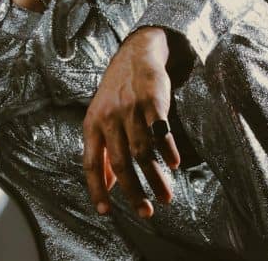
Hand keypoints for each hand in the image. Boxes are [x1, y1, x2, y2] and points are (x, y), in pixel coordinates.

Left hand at [82, 27, 181, 217]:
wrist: (135, 55)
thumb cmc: (116, 93)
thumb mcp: (101, 119)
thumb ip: (103, 151)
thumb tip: (105, 186)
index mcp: (92, 125)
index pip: (92, 163)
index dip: (97, 189)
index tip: (106, 212)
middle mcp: (110, 119)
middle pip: (121, 164)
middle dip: (134, 193)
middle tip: (146, 212)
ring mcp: (131, 110)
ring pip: (143, 153)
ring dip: (156, 179)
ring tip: (166, 197)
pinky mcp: (153, 101)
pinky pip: (161, 132)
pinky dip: (168, 151)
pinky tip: (175, 164)